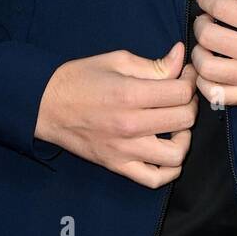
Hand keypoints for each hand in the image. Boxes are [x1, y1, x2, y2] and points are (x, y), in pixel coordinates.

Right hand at [34, 41, 196, 186]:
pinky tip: (168, 151)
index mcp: (129, 94)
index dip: (190, 81)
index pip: (181, 93)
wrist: (45, 105)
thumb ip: (153, 64)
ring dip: (184, 137)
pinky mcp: (117, 166)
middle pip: (184, 120)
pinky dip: (170, 170)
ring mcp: (124, 150)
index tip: (186, 76)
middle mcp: (130, 125)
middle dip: (190, 103)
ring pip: (176, 155)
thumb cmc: (80, 78)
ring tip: (176, 124)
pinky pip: (154, 179)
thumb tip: (182, 56)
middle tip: (182, 95)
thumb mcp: (117, 60)